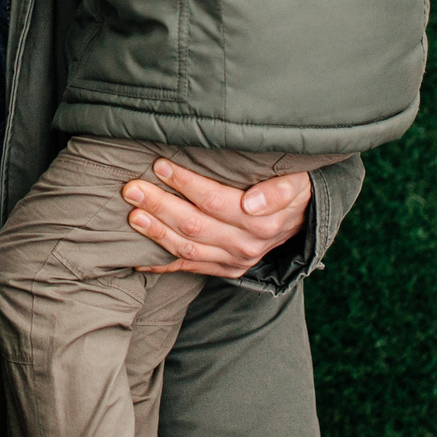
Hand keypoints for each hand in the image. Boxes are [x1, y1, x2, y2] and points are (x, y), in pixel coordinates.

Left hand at [125, 160, 312, 278]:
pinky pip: (189, 269)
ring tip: (132, 215)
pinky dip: (162, 265)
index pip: (214, 201)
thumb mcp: (296, 182)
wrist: (304, 219)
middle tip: (132, 189)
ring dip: (156, 232)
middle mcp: (245, 245)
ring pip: (187, 249)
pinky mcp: (225, 270)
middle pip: (194, 225)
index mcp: (260, 222)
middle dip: (160, 206)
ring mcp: (234, 261)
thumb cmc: (293, 189)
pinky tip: (138, 259)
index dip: (185, 184)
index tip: (160, 166)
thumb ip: (277, 191)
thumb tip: (251, 203)